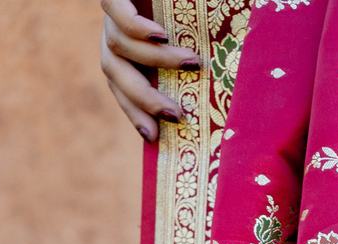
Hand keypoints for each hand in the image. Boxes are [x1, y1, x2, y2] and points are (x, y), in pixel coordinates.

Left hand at [101, 0, 201, 140]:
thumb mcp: (192, 42)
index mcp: (126, 52)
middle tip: (177, 114)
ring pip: (119, 46)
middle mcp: (114, 33)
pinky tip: (159, 34)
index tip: (154, 136)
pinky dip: (135, 26)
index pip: (121, 86)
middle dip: (145, 97)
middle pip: (115, 72)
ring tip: (191, 62)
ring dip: (156, 61)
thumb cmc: (191, 11)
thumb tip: (225, 109)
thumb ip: (195, 64)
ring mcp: (111, 12)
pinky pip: (115, 11)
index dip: (133, 112)